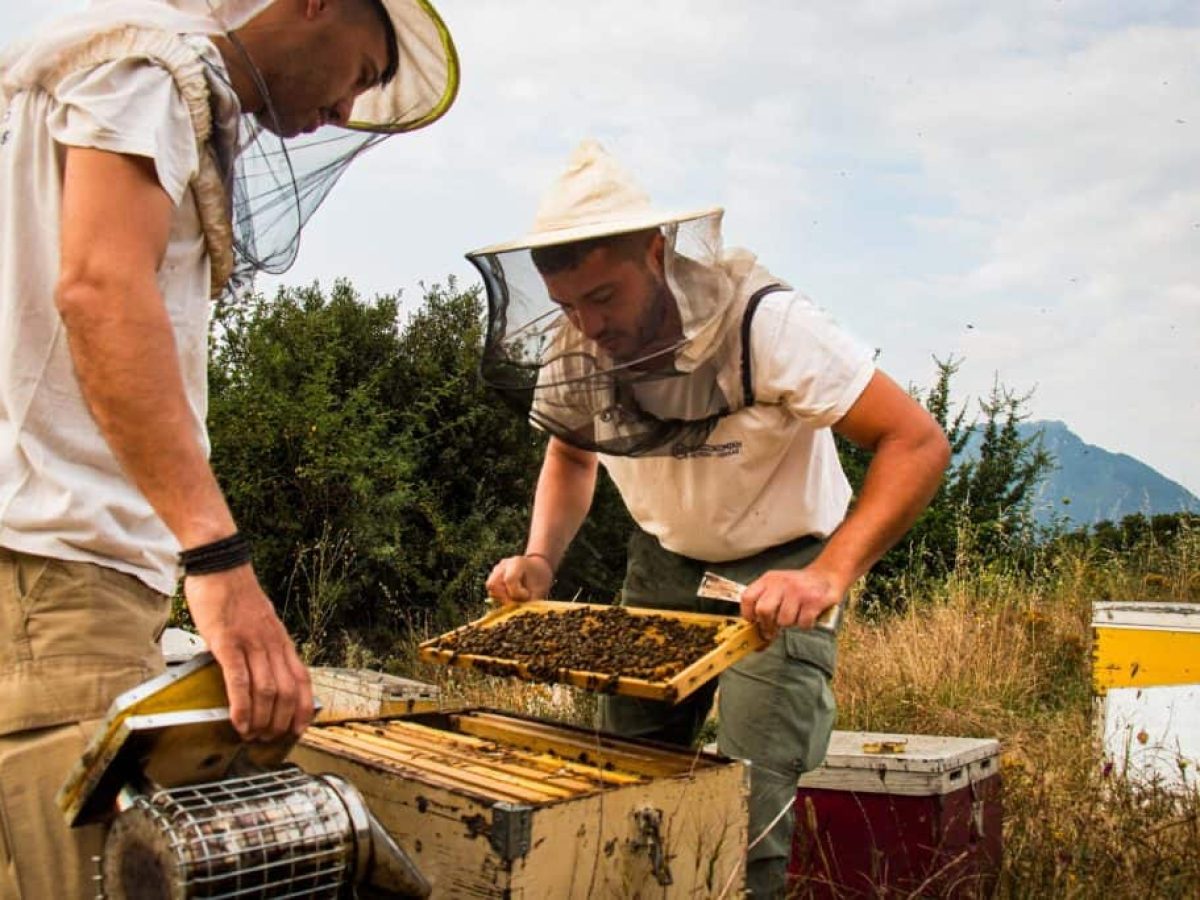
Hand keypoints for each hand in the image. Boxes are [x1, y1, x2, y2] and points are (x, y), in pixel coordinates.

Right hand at [184, 565, 313, 740]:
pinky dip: (241, 706)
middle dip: (281, 721)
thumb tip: (256, 671)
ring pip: (267, 691)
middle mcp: (273, 644)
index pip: (303, 680)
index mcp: (281, 640)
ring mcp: (252, 643)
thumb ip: (262, 647)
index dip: (304, 708)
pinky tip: (239, 721)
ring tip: (253, 736)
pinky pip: (240, 680)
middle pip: (288, 692)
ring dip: (262, 719)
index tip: (299, 728)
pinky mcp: (229, 642)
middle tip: (270, 739)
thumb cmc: (236, 594)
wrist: (222, 565)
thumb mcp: (260, 623)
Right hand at [486, 554, 553, 602]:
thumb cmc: (540, 579)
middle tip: (517, 601)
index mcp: (517, 563)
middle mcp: (503, 565)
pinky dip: (500, 596)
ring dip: (501, 597)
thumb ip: (530, 601)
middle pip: (493, 584)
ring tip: (515, 599)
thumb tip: (521, 614)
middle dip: (504, 597)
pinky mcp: (493, 576)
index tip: (527, 596)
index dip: (517, 593)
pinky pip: (492, 590)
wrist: (538, 567)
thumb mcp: (540, 589)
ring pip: (491, 588)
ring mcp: (496, 570)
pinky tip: (511, 596)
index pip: (509, 580)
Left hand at [739, 567, 845, 642]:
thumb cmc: (798, 587)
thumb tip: (758, 641)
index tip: (754, 623)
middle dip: (767, 625)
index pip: (747, 597)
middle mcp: (781, 583)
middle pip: (764, 610)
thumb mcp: (778, 588)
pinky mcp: (814, 600)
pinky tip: (807, 616)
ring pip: (784, 620)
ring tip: (795, 615)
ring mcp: (798, 591)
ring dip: (790, 624)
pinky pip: (803, 623)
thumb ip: (765, 606)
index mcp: (768, 579)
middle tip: (773, 630)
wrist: (826, 575)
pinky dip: (805, 625)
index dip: (748, 614)